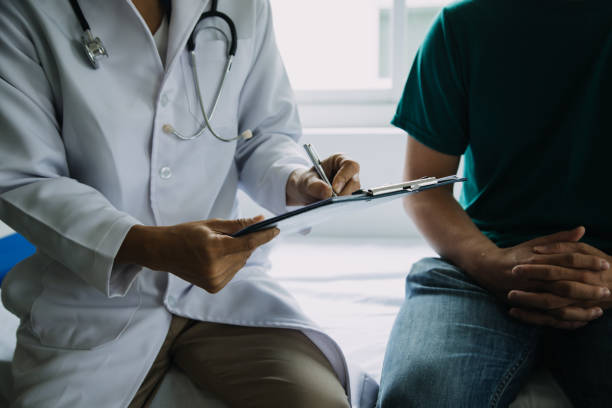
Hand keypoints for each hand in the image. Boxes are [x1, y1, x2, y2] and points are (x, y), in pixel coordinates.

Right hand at [117, 216, 278, 292]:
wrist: (163, 252)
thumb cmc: (185, 234)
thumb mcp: (211, 225)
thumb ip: (237, 225)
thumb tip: (260, 220)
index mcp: (213, 249)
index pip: (247, 244)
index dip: (264, 236)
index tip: (276, 230)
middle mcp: (214, 268)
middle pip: (245, 254)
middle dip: (248, 243)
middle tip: (239, 233)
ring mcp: (214, 281)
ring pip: (240, 264)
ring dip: (239, 254)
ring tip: (221, 246)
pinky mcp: (213, 287)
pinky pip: (233, 272)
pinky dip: (231, 263)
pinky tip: (217, 257)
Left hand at [286, 154, 359, 205]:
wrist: (306, 191)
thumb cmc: (307, 181)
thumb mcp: (307, 181)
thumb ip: (315, 185)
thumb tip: (328, 192)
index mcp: (340, 160)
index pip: (350, 166)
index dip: (344, 177)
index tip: (334, 189)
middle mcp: (349, 172)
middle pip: (355, 182)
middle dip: (343, 193)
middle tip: (330, 200)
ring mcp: (351, 185)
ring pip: (353, 194)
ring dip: (341, 201)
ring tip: (326, 202)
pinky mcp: (349, 196)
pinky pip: (349, 203)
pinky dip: (340, 206)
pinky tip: (330, 207)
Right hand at [467, 227, 608, 328]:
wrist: (488, 269)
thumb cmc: (516, 255)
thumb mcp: (536, 243)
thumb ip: (560, 239)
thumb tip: (582, 230)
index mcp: (536, 259)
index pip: (566, 259)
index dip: (586, 262)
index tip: (605, 264)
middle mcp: (532, 277)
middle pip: (563, 284)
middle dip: (586, 289)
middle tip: (607, 291)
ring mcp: (528, 294)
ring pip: (556, 304)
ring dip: (579, 309)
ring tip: (599, 311)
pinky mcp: (525, 307)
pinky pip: (547, 318)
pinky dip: (565, 322)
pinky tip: (581, 322)